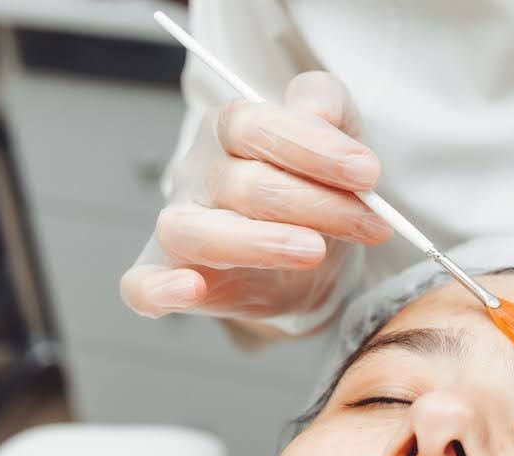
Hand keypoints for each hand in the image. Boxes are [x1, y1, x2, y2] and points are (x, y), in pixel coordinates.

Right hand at [120, 72, 391, 329]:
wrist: (315, 259)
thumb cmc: (318, 188)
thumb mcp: (339, 138)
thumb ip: (327, 108)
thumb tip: (316, 116)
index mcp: (231, 130)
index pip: (255, 127)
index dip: (312, 149)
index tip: (367, 173)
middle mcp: (198, 174)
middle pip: (243, 184)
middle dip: (315, 204)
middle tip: (372, 223)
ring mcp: (180, 226)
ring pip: (192, 230)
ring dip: (256, 242)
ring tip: (313, 251)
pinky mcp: (173, 276)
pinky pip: (141, 284)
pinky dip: (158, 289)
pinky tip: (191, 289)